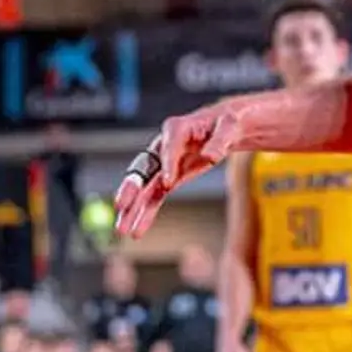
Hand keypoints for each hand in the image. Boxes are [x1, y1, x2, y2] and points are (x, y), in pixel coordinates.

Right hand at [115, 102, 246, 236]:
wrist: (227, 126)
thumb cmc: (228, 122)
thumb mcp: (230, 126)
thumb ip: (220, 141)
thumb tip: (211, 156)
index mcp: (177, 128)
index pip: (169, 146)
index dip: (168, 164)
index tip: (168, 183)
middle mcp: (164, 145)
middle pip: (144, 168)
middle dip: (132, 188)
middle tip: (121, 204)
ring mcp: (164, 162)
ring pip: (146, 187)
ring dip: (134, 208)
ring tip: (122, 229)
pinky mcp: (170, 176)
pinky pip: (156, 195)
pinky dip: (147, 211)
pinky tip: (138, 229)